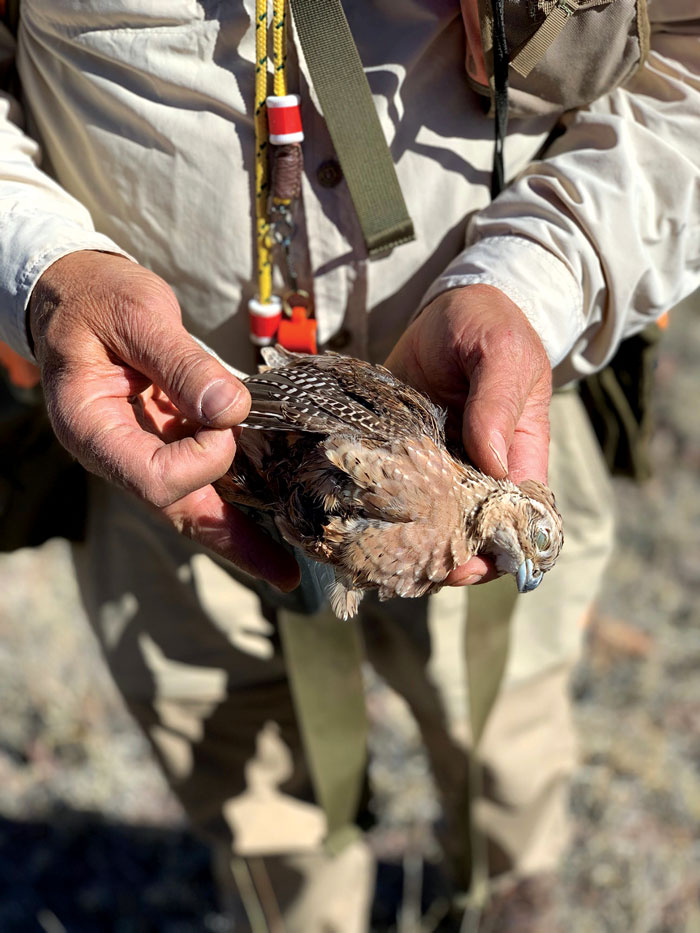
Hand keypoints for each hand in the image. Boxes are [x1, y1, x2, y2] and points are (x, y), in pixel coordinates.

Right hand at [29, 250, 299, 590]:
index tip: (227, 416)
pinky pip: (198, 481)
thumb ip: (182, 362)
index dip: (203, 458)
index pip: (153, 477)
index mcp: (91, 427)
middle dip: (232, 541)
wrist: (76, 294)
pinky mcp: (162, 442)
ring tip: (283, 567)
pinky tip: (267, 517)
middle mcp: (114, 453)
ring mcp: (138, 452)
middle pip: (176, 511)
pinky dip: (232, 499)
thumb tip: (231, 409)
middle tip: (284, 574)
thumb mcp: (138, 314)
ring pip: (190, 506)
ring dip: (236, 533)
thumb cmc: (98, 299)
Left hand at [385, 283, 551, 584]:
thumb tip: (492, 463)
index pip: (517, 518)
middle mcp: (478, 469)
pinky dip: (378, 510)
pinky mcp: (400, 454)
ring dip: (409, 541)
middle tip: (413, 569)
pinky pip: (392, 491)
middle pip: (469, 531)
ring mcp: (436, 465)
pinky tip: (355, 523)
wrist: (447, 307)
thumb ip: (497, 403)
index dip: (497, 551)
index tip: (466, 567)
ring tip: (380, 556)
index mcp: (517, 454)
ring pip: (428, 520)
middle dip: (446, 557)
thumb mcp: (501, 353)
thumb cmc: (488, 324)